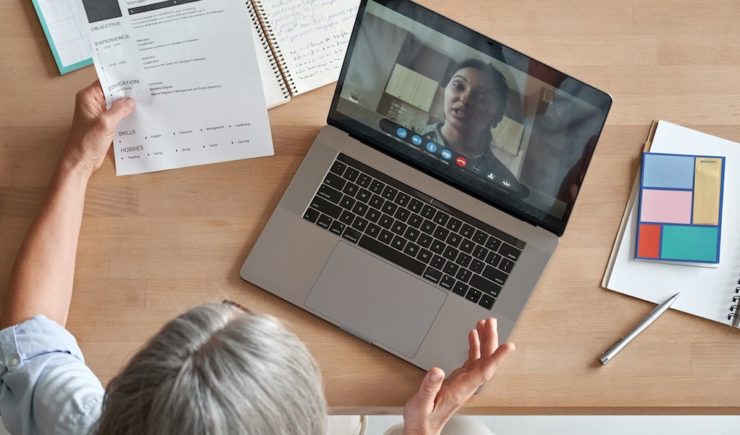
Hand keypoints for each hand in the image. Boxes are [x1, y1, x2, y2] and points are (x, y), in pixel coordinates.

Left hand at [61, 80, 134, 175]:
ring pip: (116, 105)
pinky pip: (117, 116)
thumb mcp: (105, 123)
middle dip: (127, 94)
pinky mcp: (104, 124)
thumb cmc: (85, 143)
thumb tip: (130, 101)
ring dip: (127, 106)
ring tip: (142, 104)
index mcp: (88, 98)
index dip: (120, 80)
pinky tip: (136, 117)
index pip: (106, 82)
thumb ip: (119, 110)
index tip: (136, 79)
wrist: (81, 161)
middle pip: (113, 93)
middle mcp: (92, 103)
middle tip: (143, 91)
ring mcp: (99, 114)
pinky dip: (126, 116)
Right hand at [402, 318, 514, 434]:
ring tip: (484, 323)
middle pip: (485, 360)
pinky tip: (473, 336)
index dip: (497, 358)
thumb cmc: (422, 418)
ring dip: (484, 340)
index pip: (484, 371)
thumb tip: (437, 370)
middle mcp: (466, 385)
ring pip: (481, 358)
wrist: (422, 428)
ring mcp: (464, 381)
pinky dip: (474, 346)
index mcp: (461, 390)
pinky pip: (472, 360)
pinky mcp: (459, 379)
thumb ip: (429, 387)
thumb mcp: (421, 402)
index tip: (509, 346)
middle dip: (491, 340)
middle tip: (491, 322)